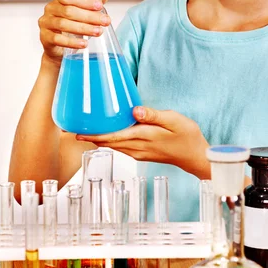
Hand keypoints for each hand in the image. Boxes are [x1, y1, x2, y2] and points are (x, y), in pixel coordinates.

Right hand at [39, 0, 112, 63]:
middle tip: (105, 21)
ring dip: (83, 28)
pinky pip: (58, 39)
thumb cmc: (72, 24)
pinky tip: (84, 43)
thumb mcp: (85, 11)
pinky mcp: (45, 38)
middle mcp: (50, 9)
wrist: (58, 45)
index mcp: (59, 0)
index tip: (100, 6)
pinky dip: (72, 42)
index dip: (84, 0)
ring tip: (98, 32)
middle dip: (89, 16)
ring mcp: (46, 23)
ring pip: (63, 24)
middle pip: (68, 11)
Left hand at [76, 106, 210, 179]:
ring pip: (113, 146)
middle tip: (70, 130)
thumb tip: (134, 110)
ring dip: (98, 140)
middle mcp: (138, 147)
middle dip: (90, 136)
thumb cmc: (187, 136)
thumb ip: (153, 115)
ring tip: (83, 132)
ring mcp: (139, 152)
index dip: (93, 134)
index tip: (76, 131)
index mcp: (143, 137)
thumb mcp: (174, 120)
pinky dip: (110, 141)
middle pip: (108, 142)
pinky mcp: (142, 153)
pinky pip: (121, 147)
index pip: (113, 136)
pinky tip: (106, 135)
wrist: (196, 156)